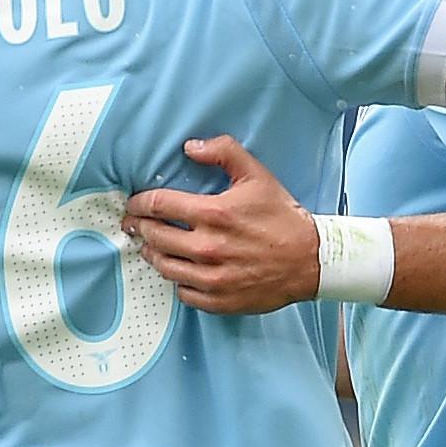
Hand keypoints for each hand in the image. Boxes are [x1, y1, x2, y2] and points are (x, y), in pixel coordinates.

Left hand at [120, 136, 319, 314]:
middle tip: (136, 224)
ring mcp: (212, 277)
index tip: (133, 205)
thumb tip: (190, 147)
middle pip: (154, 236)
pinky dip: (178, 280)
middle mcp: (207, 247)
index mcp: (213, 214)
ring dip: (153, 254)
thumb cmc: (282, 216)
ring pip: (163, 266)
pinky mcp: (219, 300)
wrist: (312, 259)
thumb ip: (223, 152)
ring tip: (152, 246)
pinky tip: (180, 270)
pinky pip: (183, 292)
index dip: (138, 203)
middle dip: (141, 227)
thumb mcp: (256, 175)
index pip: (157, 205)